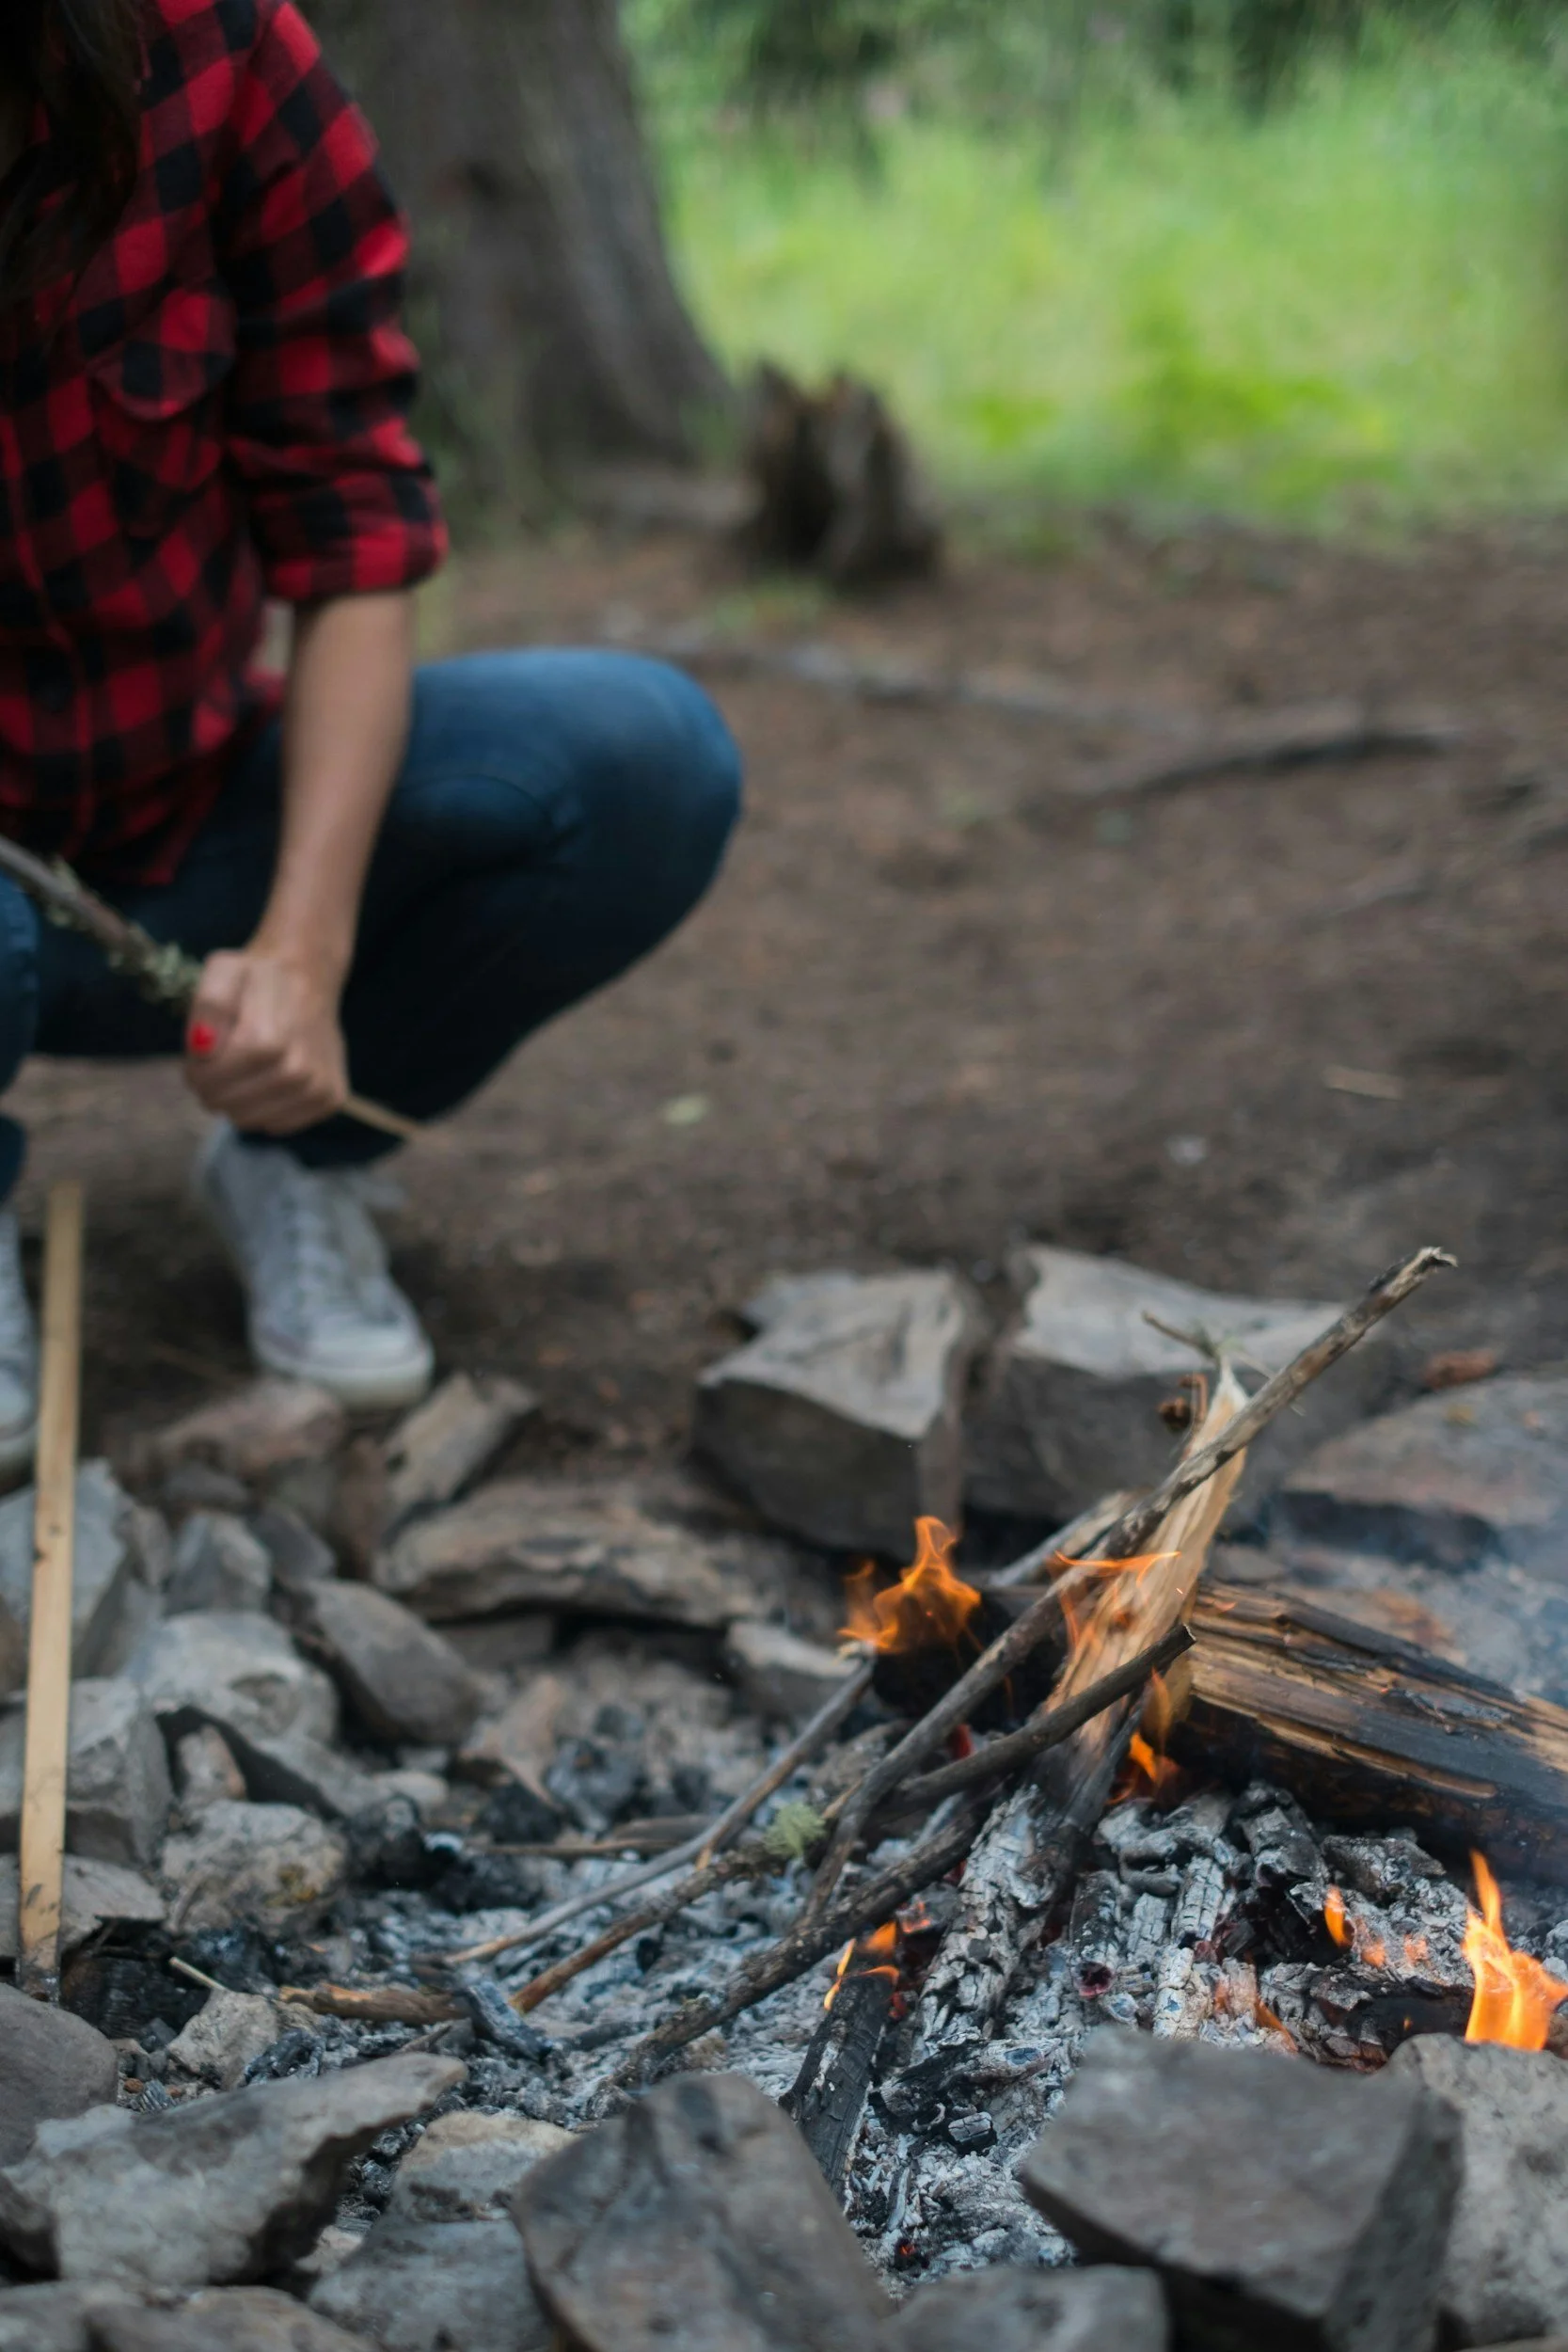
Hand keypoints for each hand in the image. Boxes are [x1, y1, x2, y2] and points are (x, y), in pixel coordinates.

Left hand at [184, 950, 348, 1133]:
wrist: (311, 976)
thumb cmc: (260, 977)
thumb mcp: (225, 971)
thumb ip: (209, 1004)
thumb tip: (203, 1048)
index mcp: (269, 1039)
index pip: (213, 1080)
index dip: (197, 1072)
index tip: (199, 1057)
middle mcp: (300, 1068)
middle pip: (231, 1104)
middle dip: (213, 1088)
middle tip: (217, 1064)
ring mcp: (318, 1086)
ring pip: (251, 1120)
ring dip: (236, 1100)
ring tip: (242, 1070)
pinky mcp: (330, 1098)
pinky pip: (278, 1124)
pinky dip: (264, 1108)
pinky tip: (267, 1080)